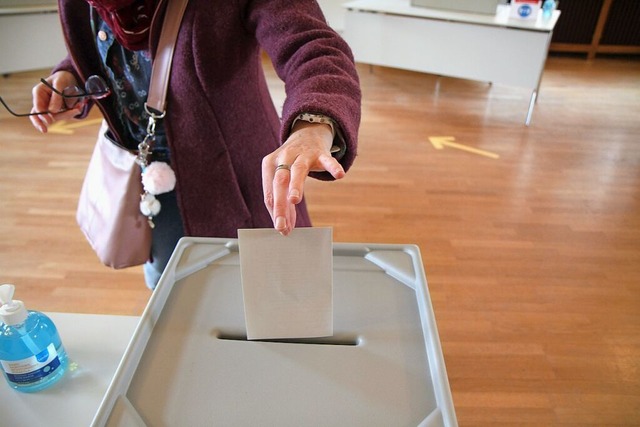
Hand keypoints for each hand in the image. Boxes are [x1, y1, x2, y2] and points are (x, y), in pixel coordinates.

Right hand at [29, 71, 83, 132]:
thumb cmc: (63, 78)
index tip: (49, 121)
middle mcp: (43, 101)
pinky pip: (64, 115)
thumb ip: (56, 96)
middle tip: (45, 131)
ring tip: (78, 107)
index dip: (41, 115)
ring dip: (67, 114)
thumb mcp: (60, 83)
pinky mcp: (59, 110)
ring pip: (55, 117)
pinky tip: (79, 106)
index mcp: (39, 92)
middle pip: (42, 115)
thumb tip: (52, 111)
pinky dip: (72, 112)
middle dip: (48, 120)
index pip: (37, 107)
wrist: (71, 78)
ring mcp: (50, 107)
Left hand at [262, 121, 344, 235]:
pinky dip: (333, 166)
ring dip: (295, 185)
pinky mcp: (320, 153)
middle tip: (281, 224)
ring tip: (294, 200)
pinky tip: (339, 175)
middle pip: (280, 182)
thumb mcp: (283, 177)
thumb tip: (285, 227)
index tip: (282, 229)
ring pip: (298, 170)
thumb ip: (283, 200)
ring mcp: (303, 154)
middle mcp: (284, 157)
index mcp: (270, 165)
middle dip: (280, 204)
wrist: (306, 135)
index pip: (270, 192)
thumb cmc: (291, 162)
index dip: (275, 212)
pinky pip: (327, 160)